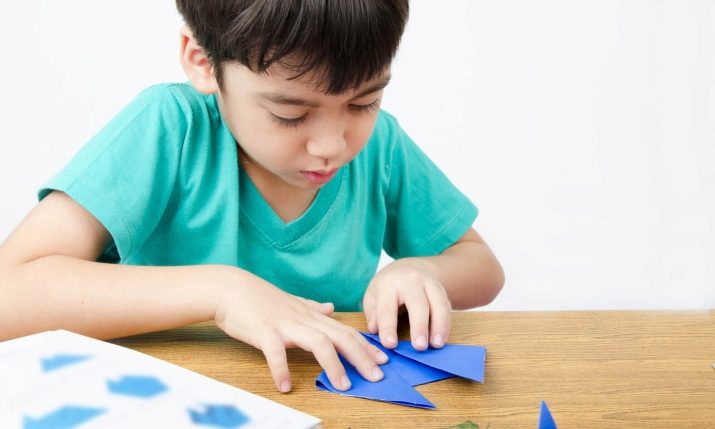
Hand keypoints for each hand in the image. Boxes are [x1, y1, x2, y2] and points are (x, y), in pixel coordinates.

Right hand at [212, 268, 387, 392]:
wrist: (230, 289)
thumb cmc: (260, 299)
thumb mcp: (292, 302)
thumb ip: (313, 307)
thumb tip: (332, 308)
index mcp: (311, 316)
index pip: (345, 331)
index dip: (366, 346)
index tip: (384, 360)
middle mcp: (303, 319)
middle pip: (340, 337)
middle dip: (361, 357)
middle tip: (376, 376)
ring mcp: (285, 325)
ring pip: (318, 342)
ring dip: (333, 364)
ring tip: (343, 385)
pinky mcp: (264, 331)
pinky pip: (275, 351)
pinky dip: (281, 369)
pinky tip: (285, 386)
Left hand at [362, 258, 451, 350]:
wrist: (411, 266)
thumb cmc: (388, 286)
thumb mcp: (373, 295)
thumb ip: (373, 313)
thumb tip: (374, 331)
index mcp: (389, 283)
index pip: (388, 308)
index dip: (388, 327)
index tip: (390, 345)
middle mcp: (411, 281)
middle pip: (418, 304)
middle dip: (419, 326)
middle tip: (419, 347)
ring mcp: (429, 284)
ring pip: (438, 304)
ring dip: (439, 326)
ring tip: (436, 345)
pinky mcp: (442, 290)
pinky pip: (447, 307)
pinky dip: (446, 324)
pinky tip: (442, 339)